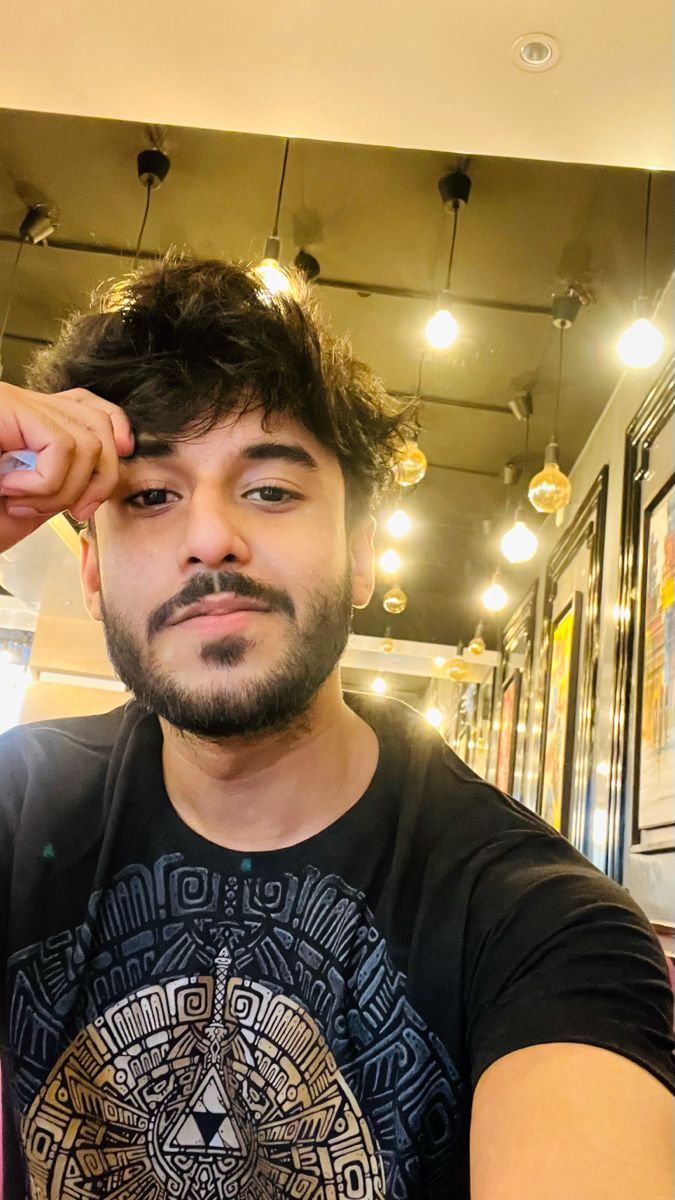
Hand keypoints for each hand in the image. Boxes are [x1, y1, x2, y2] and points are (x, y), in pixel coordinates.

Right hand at [0, 382, 133, 552]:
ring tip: (21, 501)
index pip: (92, 408)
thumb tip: (111, 467)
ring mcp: (11, 402)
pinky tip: (10, 491)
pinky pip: (62, 448)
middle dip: (97, 481)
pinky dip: (45, 485)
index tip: (102, 478)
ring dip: (61, 490)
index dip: (114, 437)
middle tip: (61, 511)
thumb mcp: (31, 502)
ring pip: (87, 442)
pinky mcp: (5, 407)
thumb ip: (66, 482)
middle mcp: (22, 404)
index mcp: (30, 421)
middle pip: (99, 424)